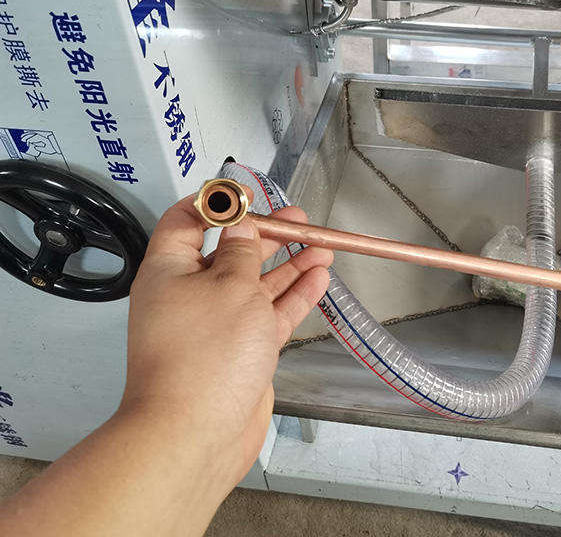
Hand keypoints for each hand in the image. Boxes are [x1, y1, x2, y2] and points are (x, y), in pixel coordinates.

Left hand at [122, 190, 331, 483]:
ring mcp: (218, 324)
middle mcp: (190, 294)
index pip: (185, 222)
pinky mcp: (241, 350)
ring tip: (321, 246)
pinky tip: (318, 278)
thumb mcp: (230, 286)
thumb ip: (241, 251)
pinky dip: (293, 296)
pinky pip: (268, 314)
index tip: (248, 196)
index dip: (216, 204)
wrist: (196, 433)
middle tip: (299, 220)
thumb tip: (239, 226)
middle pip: (230, 253)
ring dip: (289, 265)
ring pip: (256, 284)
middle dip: (266, 235)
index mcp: (170, 271)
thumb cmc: (205, 354)